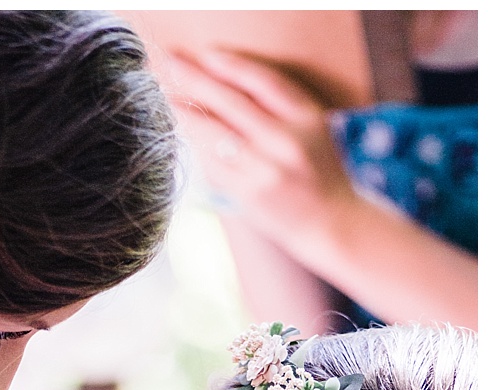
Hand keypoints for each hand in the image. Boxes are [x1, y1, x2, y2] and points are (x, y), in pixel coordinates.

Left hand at [167, 49, 356, 256]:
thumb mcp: (314, 128)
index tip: (206, 54)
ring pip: (216, 136)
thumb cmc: (321, 171)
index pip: (263, 81)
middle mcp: (286, 141)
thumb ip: (279, 108)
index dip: (232, 64)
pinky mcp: (248, 195)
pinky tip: (186, 135)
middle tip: (172, 63)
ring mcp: (265, 170)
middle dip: (197, 80)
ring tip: (169, 99)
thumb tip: (225, 86)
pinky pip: (214, 166)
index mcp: (307, 117)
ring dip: (187, 115)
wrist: (332, 223)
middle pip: (232, 103)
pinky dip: (198, 149)